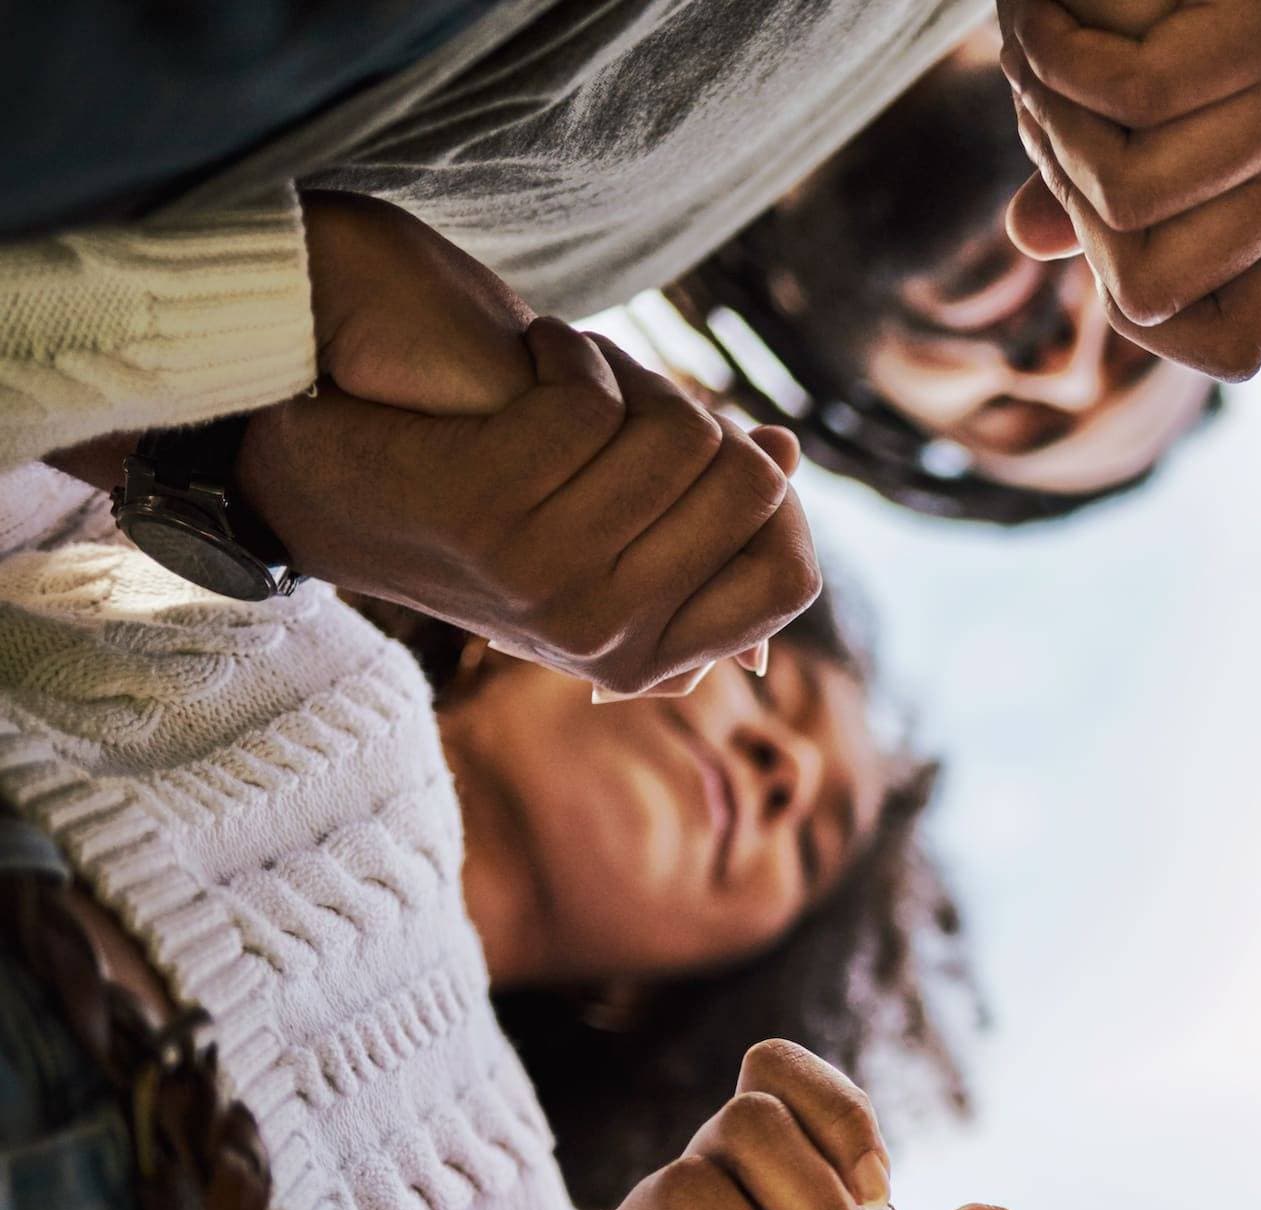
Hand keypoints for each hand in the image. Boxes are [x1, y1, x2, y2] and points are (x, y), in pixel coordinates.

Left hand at [235, 196, 817, 696]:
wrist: (319, 477)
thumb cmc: (473, 495)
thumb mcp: (594, 527)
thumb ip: (687, 510)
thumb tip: (782, 454)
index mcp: (644, 657)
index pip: (789, 577)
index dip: (768, 496)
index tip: (708, 452)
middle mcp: (602, 637)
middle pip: (747, 487)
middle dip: (699, 418)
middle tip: (623, 403)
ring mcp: (545, 582)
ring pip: (680, 434)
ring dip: (629, 373)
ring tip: (566, 376)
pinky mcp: (487, 512)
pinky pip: (594, 401)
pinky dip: (564, 350)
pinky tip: (524, 355)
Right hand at [997, 0, 1260, 380]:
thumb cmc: (1150, 7)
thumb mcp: (1122, 114)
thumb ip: (1083, 187)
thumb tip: (1029, 238)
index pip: (1234, 351)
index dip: (1140, 300)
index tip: (1104, 212)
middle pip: (1149, 288)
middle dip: (1070, 204)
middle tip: (1049, 109)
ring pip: (1125, 193)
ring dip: (1046, 119)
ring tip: (1038, 46)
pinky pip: (1132, 94)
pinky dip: (1051, 49)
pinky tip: (1035, 7)